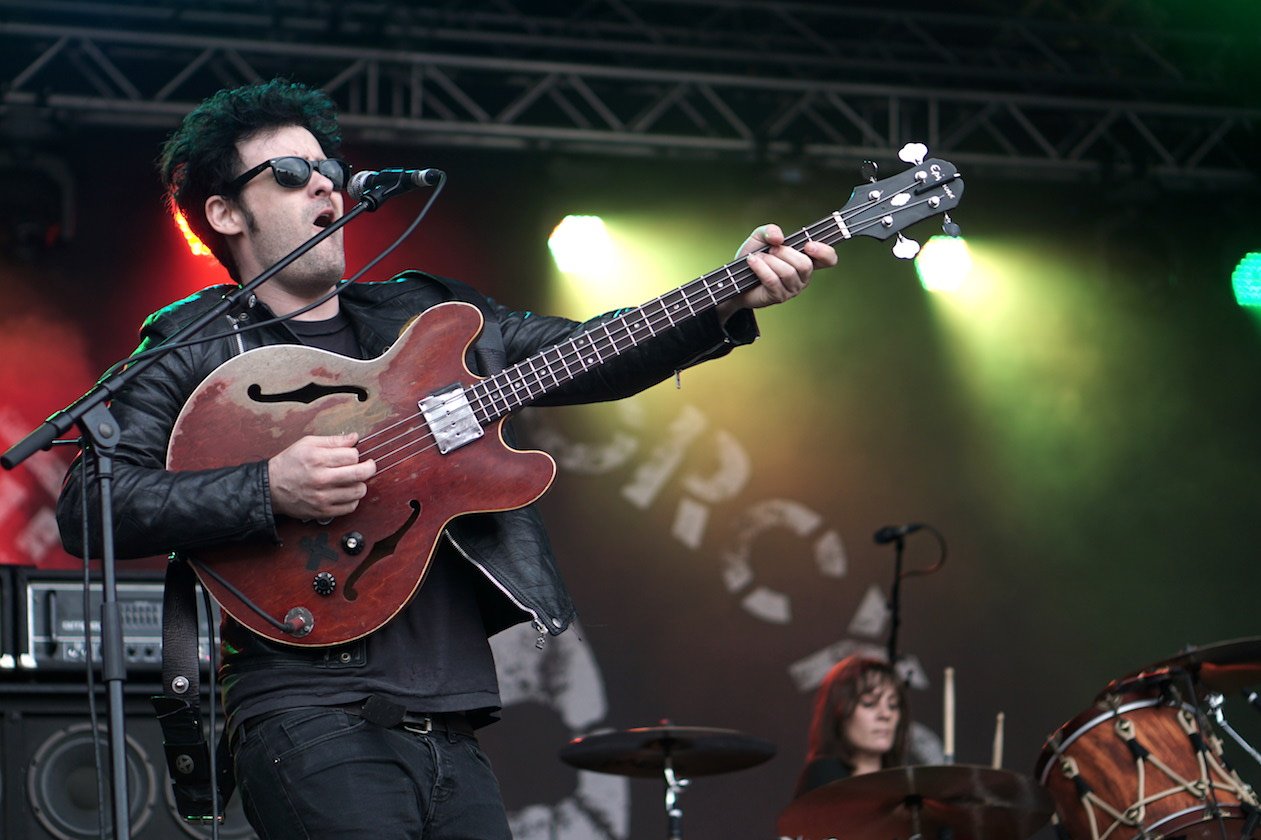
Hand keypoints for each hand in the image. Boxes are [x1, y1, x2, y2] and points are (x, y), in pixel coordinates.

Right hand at [268, 433, 375, 519]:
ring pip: (358, 491)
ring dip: (360, 484)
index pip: (352, 455)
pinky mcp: (323, 511)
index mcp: (318, 459)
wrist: (270, 487)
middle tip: (369, 466)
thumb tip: (354, 438)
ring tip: (354, 480)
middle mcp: (321, 479)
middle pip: (360, 473)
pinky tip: (346, 493)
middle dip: (369, 468)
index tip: (352, 455)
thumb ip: (333, 440)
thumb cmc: (289, 463)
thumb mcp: (307, 444)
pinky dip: (353, 499)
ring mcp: (323, 497)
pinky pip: (350, 507)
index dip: (355, 454)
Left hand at [717, 224, 837, 321]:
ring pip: (788, 272)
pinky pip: (773, 280)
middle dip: (785, 252)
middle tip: (770, 249)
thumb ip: (770, 230)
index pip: (829, 259)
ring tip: (757, 257)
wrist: (735, 277)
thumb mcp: (760, 237)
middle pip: (805, 264)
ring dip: (770, 260)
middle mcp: (803, 276)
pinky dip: (761, 268)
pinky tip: (752, 261)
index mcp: (806, 260)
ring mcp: (792, 289)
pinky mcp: (778, 297)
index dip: (824, 252)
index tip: (809, 245)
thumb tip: (779, 237)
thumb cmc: (753, 256)